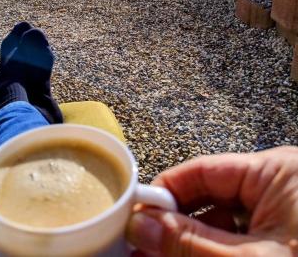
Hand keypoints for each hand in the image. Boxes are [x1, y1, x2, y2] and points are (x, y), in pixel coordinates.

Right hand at [127, 146, 297, 255]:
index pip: (203, 170)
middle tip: (140, 250)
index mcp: (276, 172)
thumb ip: (193, 243)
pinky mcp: (283, 239)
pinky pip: (239, 241)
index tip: (135, 217)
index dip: (164, 192)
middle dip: (174, 226)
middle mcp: (277, 187)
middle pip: (208, 198)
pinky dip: (213, 254)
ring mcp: (281, 215)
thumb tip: (142, 227)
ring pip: (221, 224)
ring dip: (190, 245)